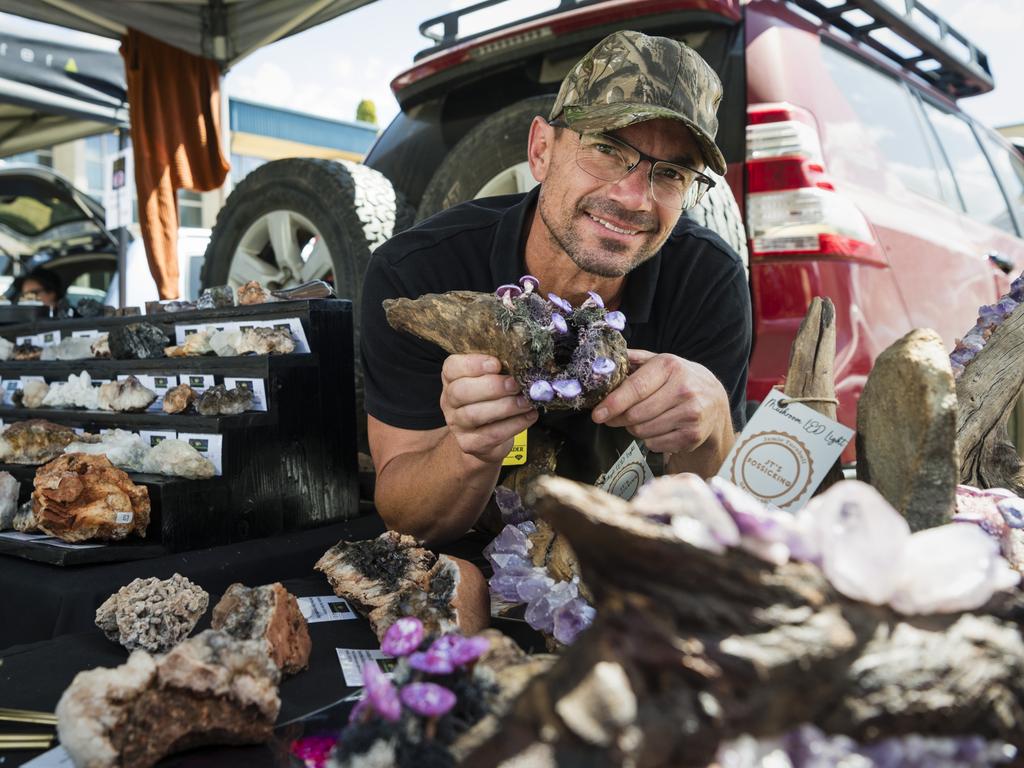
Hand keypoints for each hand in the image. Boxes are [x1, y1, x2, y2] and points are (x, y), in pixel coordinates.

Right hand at [440, 353, 537, 463]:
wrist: (486, 439)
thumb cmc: (491, 400)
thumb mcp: (491, 380)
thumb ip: (500, 371)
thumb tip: (522, 365)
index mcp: (451, 379)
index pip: (452, 367)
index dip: (473, 364)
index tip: (497, 364)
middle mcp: (449, 401)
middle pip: (460, 392)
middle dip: (491, 387)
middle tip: (515, 384)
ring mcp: (457, 425)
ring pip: (475, 414)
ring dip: (505, 407)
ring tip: (526, 401)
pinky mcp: (469, 444)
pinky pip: (491, 434)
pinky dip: (514, 424)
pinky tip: (529, 415)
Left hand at [592, 349, 729, 454]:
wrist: (715, 400)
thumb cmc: (679, 380)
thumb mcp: (660, 362)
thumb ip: (634, 360)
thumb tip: (605, 361)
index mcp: (670, 366)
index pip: (635, 388)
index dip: (613, 403)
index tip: (597, 414)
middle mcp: (683, 389)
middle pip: (635, 414)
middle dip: (620, 419)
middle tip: (616, 417)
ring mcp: (690, 414)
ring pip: (643, 431)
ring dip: (635, 429)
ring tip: (643, 419)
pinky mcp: (693, 435)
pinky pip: (655, 444)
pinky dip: (650, 439)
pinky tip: (659, 428)